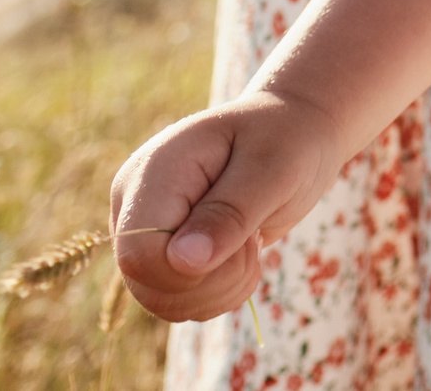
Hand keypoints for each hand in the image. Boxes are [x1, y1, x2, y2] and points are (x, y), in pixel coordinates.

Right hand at [107, 94, 343, 322]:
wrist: (296, 128)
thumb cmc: (289, 138)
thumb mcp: (274, 168)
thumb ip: (230, 213)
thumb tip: (183, 261)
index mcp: (153, 172)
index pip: (140, 252)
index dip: (191, 269)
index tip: (244, 239)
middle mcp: (135, 203)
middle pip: (147, 283)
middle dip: (213, 281)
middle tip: (254, 239)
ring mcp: (146, 230)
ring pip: (161, 301)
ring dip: (220, 291)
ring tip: (250, 245)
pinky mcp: (164, 253)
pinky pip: (178, 302)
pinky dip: (219, 295)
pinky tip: (243, 258)